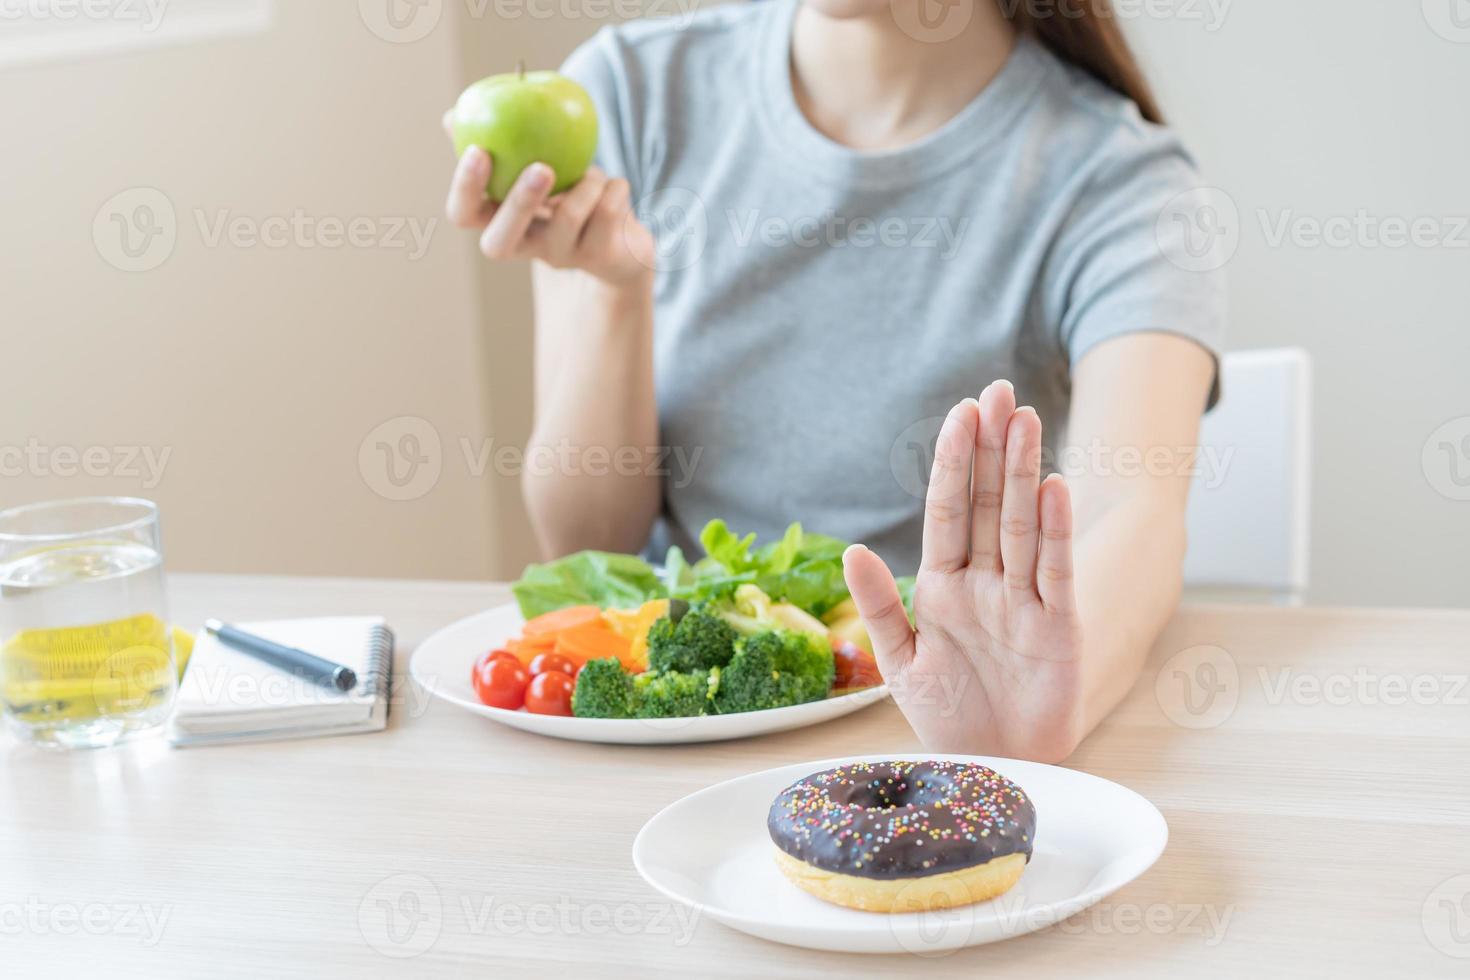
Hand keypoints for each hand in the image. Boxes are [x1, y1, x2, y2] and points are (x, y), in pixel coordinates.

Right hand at [443, 113, 654, 285]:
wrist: (622, 245)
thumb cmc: (570, 194)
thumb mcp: (534, 167)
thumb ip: (499, 143)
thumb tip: (452, 115)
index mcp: (498, 222)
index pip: (464, 216)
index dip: (465, 188)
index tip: (479, 149)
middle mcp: (525, 247)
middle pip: (498, 243)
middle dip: (519, 203)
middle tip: (542, 167)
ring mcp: (561, 258)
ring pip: (569, 216)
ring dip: (587, 181)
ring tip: (595, 173)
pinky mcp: (600, 258)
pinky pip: (608, 212)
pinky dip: (616, 187)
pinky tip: (616, 186)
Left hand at [843, 381, 1085, 761]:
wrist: (992, 767)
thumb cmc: (949, 713)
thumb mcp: (899, 662)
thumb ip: (877, 607)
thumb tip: (852, 550)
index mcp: (943, 586)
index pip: (947, 511)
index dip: (953, 462)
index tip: (961, 412)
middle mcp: (986, 583)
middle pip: (987, 504)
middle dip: (992, 448)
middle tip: (998, 391)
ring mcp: (1023, 602)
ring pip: (1021, 526)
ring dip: (1023, 473)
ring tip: (1026, 419)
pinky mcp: (1056, 628)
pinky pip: (1054, 573)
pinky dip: (1053, 533)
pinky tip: (1052, 489)